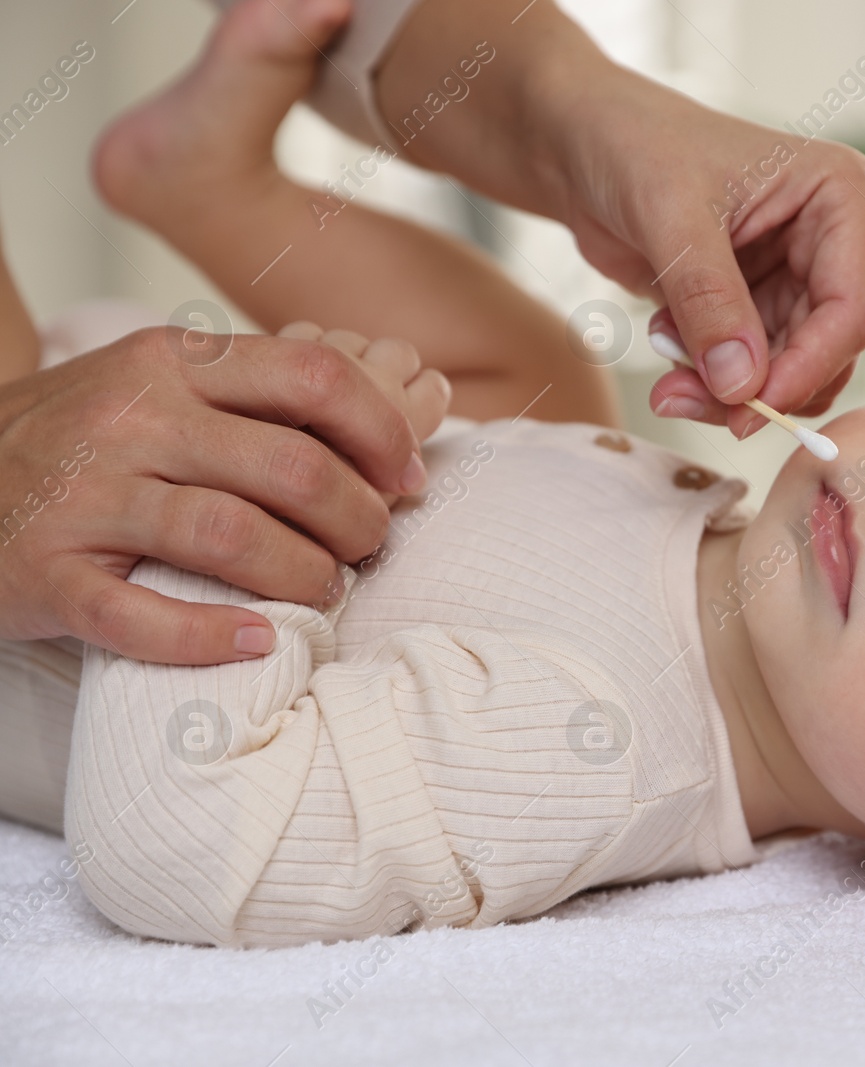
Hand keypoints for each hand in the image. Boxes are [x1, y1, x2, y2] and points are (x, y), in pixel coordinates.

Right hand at [0, 326, 425, 663]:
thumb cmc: (90, 435)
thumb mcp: (165, 383)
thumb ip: (262, 396)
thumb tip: (398, 423)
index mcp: (175, 363)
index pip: (315, 377)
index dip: (383, 432)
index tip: (406, 477)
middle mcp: (133, 419)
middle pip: (292, 468)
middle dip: (359, 518)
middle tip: (369, 547)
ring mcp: (86, 496)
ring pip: (230, 537)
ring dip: (303, 576)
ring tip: (323, 591)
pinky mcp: (46, 573)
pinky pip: (139, 616)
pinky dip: (209, 639)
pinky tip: (256, 641)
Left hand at [560, 83, 864, 438]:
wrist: (587, 146)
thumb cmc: (635, 147)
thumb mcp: (671, 218)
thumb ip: (710, 302)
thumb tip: (743, 387)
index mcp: (844, 197)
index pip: (851, 308)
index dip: (806, 368)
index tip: (746, 408)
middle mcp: (836, 243)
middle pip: (825, 352)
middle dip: (758, 388)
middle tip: (681, 399)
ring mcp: (800, 278)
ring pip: (791, 372)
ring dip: (729, 393)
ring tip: (666, 380)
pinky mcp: (762, 306)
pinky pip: (755, 371)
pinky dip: (710, 381)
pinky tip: (667, 346)